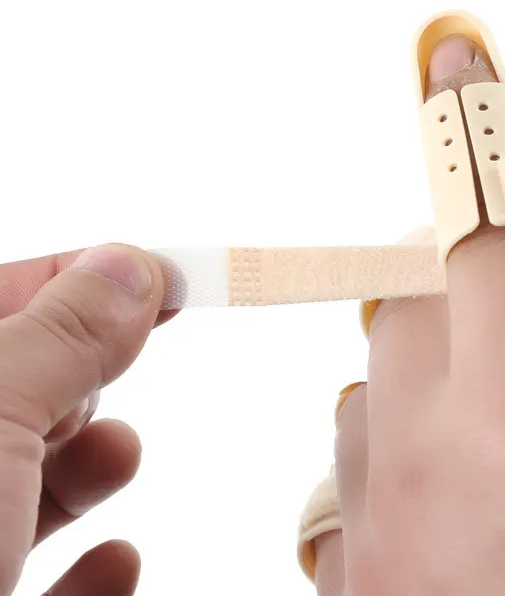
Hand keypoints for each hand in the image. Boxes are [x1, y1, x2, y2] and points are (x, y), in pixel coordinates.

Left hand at [0, 244, 168, 595]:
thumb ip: (63, 332)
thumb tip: (129, 264)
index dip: (83, 278)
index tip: (166, 277)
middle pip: (6, 391)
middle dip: (74, 373)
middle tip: (125, 360)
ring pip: (15, 489)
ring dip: (80, 467)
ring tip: (117, 455)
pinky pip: (29, 591)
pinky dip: (84, 579)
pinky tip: (113, 568)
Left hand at [315, 37, 504, 594]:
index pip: (490, 224)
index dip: (479, 127)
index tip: (453, 63)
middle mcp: (429, 473)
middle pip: (409, 305)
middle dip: (464, 299)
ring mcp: (378, 542)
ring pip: (371, 399)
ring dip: (432, 394)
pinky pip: (353, 492)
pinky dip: (402, 475)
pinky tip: (463, 518)